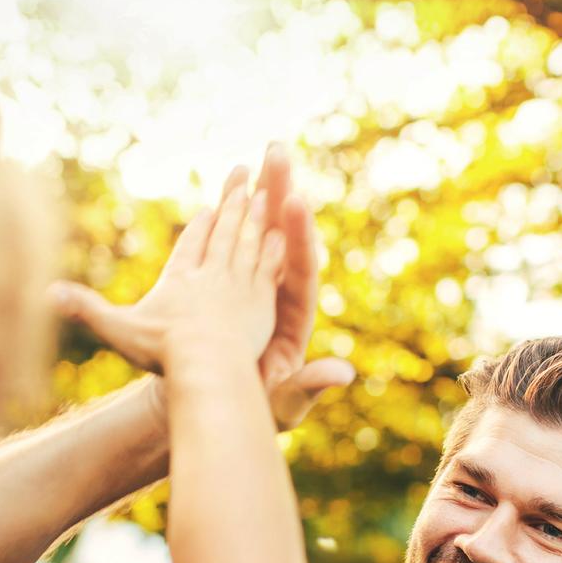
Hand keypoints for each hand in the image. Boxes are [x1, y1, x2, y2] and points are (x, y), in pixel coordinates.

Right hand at [51, 186, 283, 373]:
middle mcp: (211, 276)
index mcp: (179, 280)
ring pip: (250, 243)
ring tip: (266, 196)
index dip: (201, 229)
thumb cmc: (162, 351)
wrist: (205, 364)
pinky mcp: (261, 300)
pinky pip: (270, 267)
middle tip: (244, 175)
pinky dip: (275, 249)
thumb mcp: (117, 330)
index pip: (192, 247)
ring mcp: (239, 286)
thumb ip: (85, 309)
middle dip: (234, 202)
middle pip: (225, 233)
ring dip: (258, 218)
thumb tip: (44, 294)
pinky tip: (285, 236)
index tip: (208, 209)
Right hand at [223, 146, 354, 429]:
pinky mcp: (241, 284)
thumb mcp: (285, 403)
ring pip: (264, 234)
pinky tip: (236, 185)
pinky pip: (243, 244)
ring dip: (264, 195)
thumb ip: (309, 387)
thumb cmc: (254, 410)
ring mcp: (261, 287)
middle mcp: (282, 296)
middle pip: (285, 240)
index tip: (295, 202)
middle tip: (278, 152)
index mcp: (296, 319)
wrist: (218, 402)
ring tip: (265, 153)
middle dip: (282, 196)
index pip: (301, 271)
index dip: (298, 238)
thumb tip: (343, 375)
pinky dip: (240, 216)